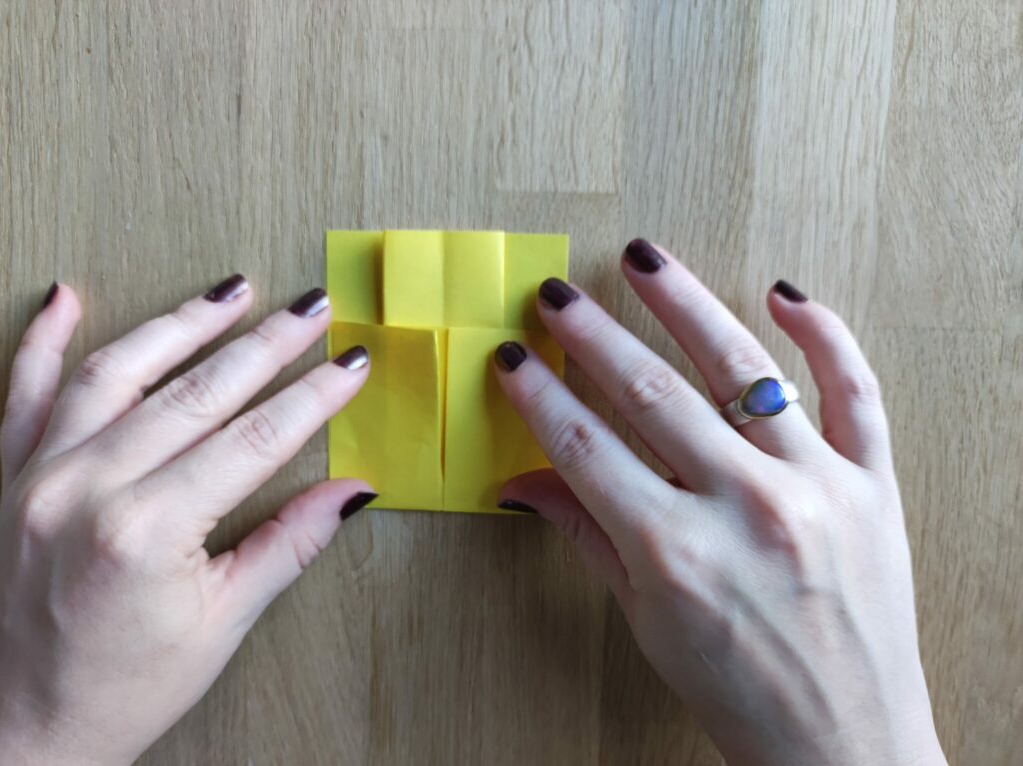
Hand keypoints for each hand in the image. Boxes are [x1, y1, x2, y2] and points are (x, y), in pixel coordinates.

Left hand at [0, 278, 374, 764]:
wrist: (13, 734)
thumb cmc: (113, 692)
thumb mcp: (220, 624)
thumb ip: (289, 545)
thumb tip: (351, 494)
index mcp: (146, 531)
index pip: (255, 438)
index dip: (313, 397)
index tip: (348, 365)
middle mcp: (85, 489)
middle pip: (199, 391)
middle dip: (267, 343)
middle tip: (311, 309)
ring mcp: (38, 475)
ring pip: (118, 370)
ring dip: (181, 323)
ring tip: (230, 291)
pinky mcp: (6, 475)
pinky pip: (21, 389)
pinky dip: (42, 338)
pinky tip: (67, 299)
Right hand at [494, 241, 945, 765]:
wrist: (846, 746)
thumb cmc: (739, 692)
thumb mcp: (645, 620)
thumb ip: (587, 536)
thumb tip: (524, 483)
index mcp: (676, 551)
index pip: (585, 445)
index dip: (538, 395)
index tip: (512, 359)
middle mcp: (746, 507)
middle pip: (651, 393)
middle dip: (592, 336)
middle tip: (556, 296)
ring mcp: (816, 488)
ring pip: (743, 369)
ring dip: (686, 305)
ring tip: (645, 260)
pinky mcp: (872, 484)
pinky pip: (854, 390)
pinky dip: (823, 333)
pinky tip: (783, 294)